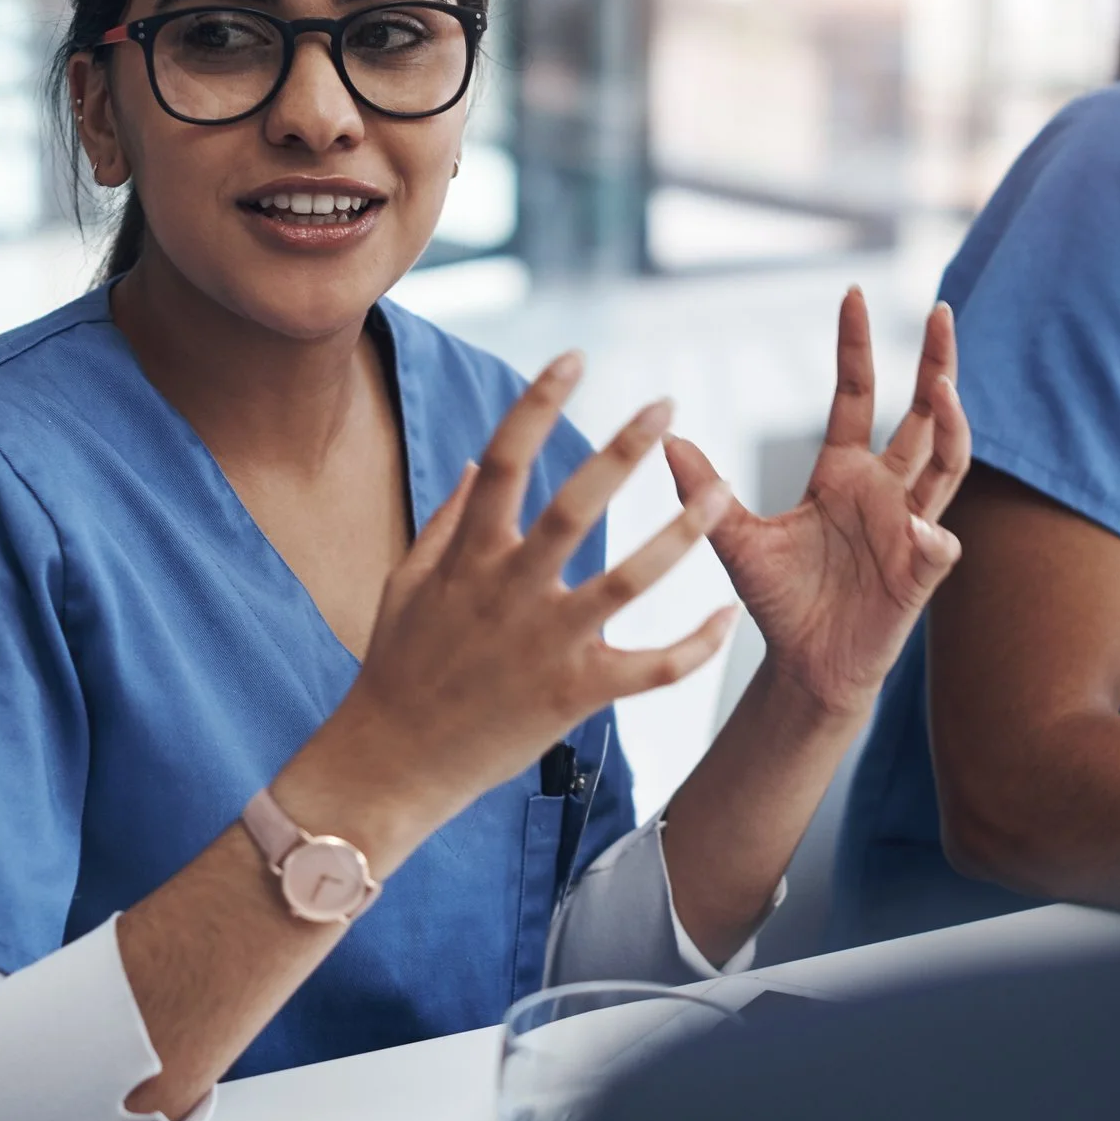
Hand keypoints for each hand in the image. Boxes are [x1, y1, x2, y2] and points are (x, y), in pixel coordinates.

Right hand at [328, 352, 737, 828]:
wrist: (392, 762)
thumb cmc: (398, 667)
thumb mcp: (407, 584)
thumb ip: (445, 520)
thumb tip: (475, 460)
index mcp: (468, 556)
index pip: (504, 459)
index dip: (537, 403)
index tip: (573, 358)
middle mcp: (510, 591)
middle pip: (575, 506)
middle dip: (623, 450)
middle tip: (665, 404)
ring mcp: (545, 644)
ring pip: (628, 581)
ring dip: (680, 534)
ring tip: (722, 494)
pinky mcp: (574, 695)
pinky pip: (650, 669)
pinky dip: (695, 646)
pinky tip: (727, 618)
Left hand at [666, 290, 969, 718]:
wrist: (805, 668)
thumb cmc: (780, 601)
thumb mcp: (735, 540)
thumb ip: (706, 492)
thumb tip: (665, 439)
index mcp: (844, 472)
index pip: (858, 394)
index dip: (857, 346)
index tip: (853, 292)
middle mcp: (886, 490)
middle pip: (925, 414)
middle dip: (937, 362)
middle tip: (940, 311)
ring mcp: (910, 529)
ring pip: (948, 465)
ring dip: (952, 427)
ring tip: (944, 391)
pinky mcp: (919, 575)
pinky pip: (938, 547)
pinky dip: (933, 536)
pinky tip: (921, 529)